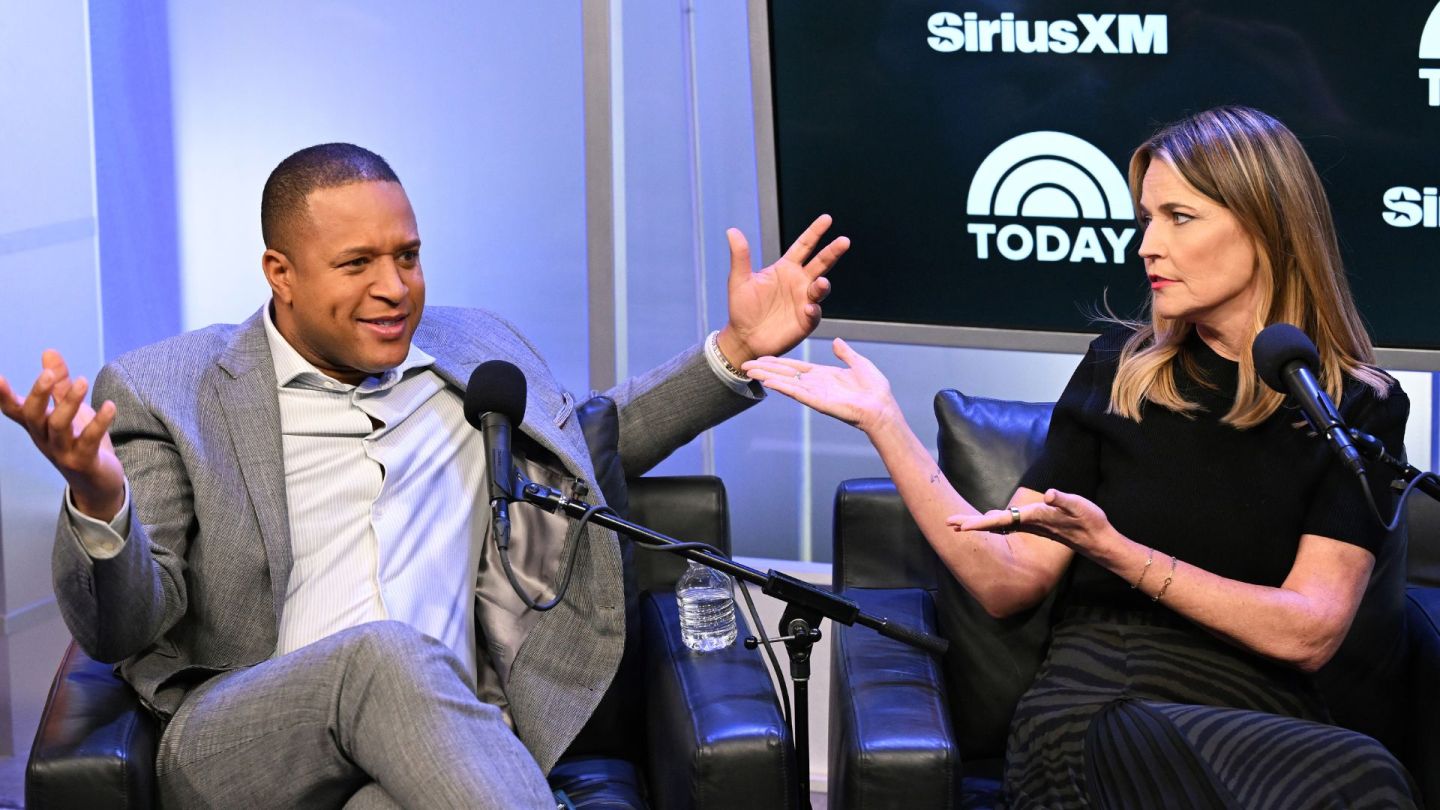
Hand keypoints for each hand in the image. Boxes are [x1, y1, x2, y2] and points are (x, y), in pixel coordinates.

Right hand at [0, 350, 124, 519]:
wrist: (98, 483)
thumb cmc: (80, 442)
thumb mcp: (69, 410)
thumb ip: (60, 384)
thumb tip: (49, 351)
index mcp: (38, 426)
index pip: (14, 410)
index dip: (4, 396)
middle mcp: (45, 439)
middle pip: (33, 415)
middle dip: (39, 394)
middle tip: (49, 374)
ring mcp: (63, 452)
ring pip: (59, 426)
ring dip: (70, 402)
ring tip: (83, 381)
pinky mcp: (84, 461)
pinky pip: (89, 440)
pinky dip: (99, 422)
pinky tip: (109, 406)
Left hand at [716, 214, 848, 365]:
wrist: (743, 338)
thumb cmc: (741, 308)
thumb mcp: (739, 280)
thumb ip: (740, 256)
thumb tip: (732, 230)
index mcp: (785, 268)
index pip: (804, 246)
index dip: (815, 232)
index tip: (827, 219)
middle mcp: (799, 282)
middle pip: (821, 263)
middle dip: (833, 252)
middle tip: (844, 241)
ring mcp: (804, 300)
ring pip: (821, 288)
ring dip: (823, 285)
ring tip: (821, 284)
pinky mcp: (806, 320)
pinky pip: (814, 312)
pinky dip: (813, 309)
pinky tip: (808, 308)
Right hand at [741, 338, 900, 433]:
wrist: (881, 407)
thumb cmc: (875, 390)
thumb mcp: (859, 364)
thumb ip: (845, 354)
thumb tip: (837, 341)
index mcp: (823, 375)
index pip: (795, 367)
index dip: (778, 362)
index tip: (762, 358)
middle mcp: (815, 384)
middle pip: (784, 374)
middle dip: (765, 368)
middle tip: (745, 364)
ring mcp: (815, 393)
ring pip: (785, 382)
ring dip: (767, 376)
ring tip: (749, 371)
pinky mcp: (818, 402)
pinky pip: (796, 393)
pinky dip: (782, 387)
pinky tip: (768, 382)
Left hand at [952, 489, 1115, 554]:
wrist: (1097, 541)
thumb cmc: (1089, 522)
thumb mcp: (1080, 507)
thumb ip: (1064, 501)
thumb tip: (1048, 495)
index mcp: (1034, 517)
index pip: (1001, 520)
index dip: (980, 523)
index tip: (962, 527)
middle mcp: (1028, 522)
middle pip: (994, 523)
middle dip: (971, 523)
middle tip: (947, 523)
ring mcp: (1031, 524)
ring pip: (999, 523)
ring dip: (979, 522)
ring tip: (959, 523)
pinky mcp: (1036, 523)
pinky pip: (1009, 522)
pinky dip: (994, 520)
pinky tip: (988, 518)